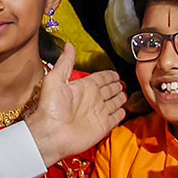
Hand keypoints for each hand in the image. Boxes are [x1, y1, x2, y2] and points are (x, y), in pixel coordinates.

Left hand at [24, 43, 125, 165]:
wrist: (52, 133)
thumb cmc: (51, 107)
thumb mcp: (55, 79)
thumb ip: (65, 62)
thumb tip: (69, 45)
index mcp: (84, 86)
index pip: (101, 78)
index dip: (109, 75)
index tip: (115, 73)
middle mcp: (93, 99)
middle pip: (109, 90)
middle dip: (117, 86)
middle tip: (124, 83)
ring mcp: (99, 113)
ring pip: (114, 103)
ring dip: (120, 98)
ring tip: (126, 94)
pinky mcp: (103, 126)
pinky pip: (115, 118)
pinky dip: (120, 114)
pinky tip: (124, 110)